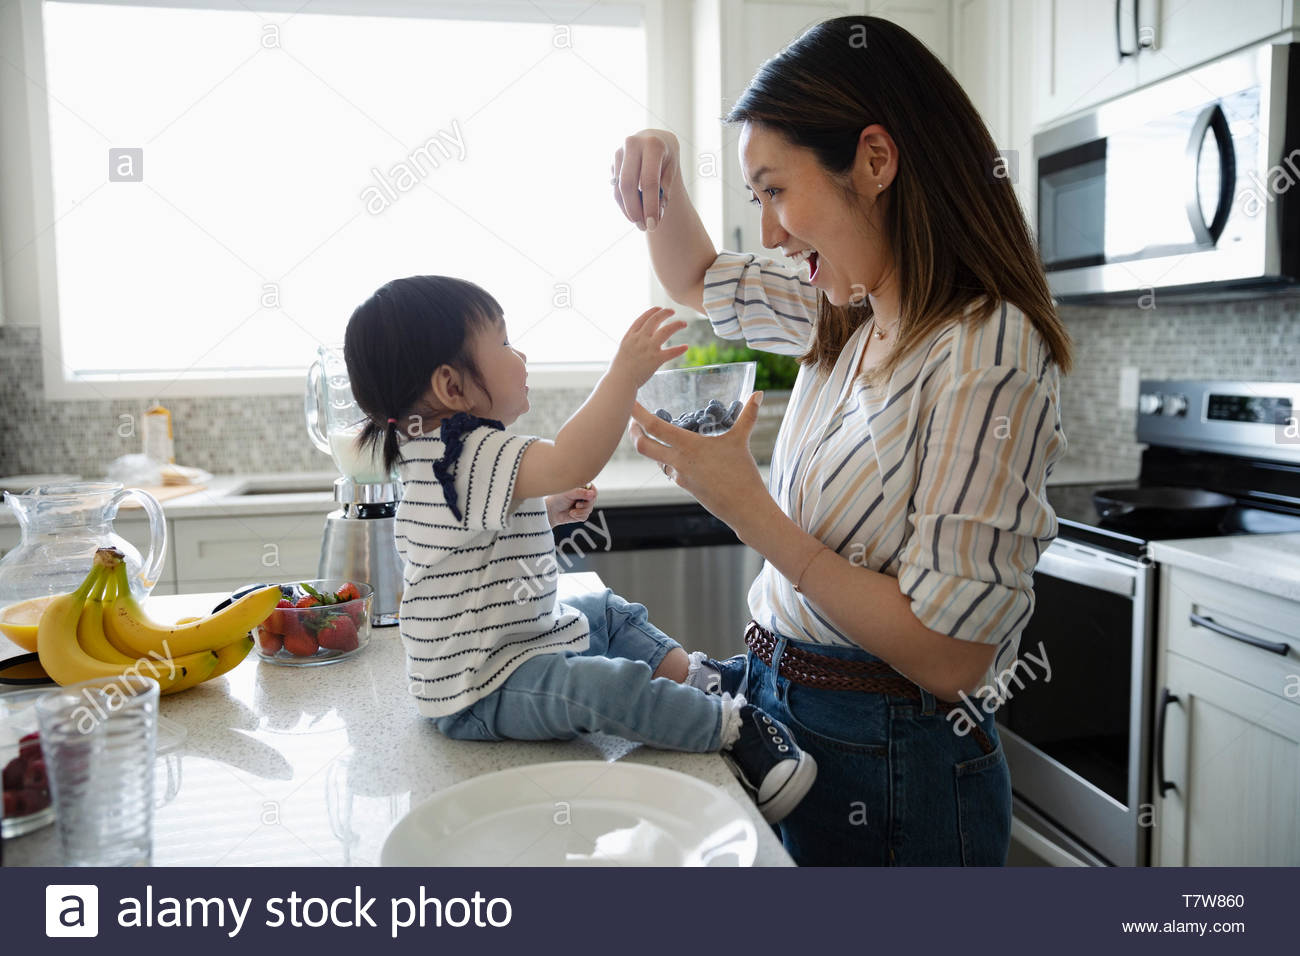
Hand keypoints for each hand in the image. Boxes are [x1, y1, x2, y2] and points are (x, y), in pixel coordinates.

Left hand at [545, 484, 597, 526]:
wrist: (552, 512)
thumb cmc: (558, 499)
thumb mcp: (569, 493)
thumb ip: (580, 492)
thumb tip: (592, 494)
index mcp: (581, 488)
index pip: (593, 489)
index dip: (591, 494)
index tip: (587, 496)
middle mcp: (584, 496)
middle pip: (593, 500)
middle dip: (585, 504)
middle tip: (577, 504)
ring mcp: (584, 505)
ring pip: (589, 509)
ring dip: (580, 511)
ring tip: (572, 510)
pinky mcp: (582, 514)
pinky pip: (585, 516)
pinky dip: (578, 516)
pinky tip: (571, 513)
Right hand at [609, 306, 688, 388]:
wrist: (620, 380)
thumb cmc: (620, 369)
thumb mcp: (624, 349)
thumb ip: (633, 341)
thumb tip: (643, 336)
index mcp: (630, 336)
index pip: (643, 319)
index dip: (652, 312)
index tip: (659, 308)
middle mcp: (639, 339)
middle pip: (654, 320)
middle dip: (665, 313)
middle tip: (672, 311)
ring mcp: (648, 348)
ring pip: (665, 331)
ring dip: (676, 325)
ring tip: (683, 323)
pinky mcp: (656, 359)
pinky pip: (671, 352)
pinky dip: (679, 349)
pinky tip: (686, 347)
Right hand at [612, 129, 680, 230]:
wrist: (654, 138)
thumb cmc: (666, 156)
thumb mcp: (671, 169)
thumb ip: (665, 189)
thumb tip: (656, 215)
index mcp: (652, 144)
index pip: (649, 180)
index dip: (650, 205)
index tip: (653, 225)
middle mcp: (632, 144)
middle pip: (628, 185)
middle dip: (635, 210)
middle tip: (644, 227)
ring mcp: (619, 152)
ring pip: (619, 189)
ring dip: (628, 210)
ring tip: (641, 224)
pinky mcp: (612, 162)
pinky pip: (615, 189)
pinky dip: (624, 204)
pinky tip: (634, 213)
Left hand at [627, 391, 771, 533]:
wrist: (743, 508)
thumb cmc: (742, 474)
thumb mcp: (742, 441)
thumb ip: (748, 415)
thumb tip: (758, 394)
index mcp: (688, 446)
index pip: (655, 427)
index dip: (638, 414)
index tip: (630, 403)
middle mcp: (678, 462)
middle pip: (643, 446)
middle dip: (633, 433)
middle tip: (631, 421)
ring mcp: (680, 476)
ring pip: (656, 459)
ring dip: (651, 447)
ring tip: (653, 434)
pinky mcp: (685, 486)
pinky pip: (670, 470)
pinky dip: (669, 460)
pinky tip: (677, 455)